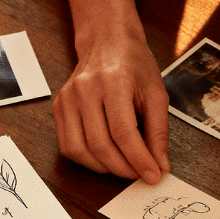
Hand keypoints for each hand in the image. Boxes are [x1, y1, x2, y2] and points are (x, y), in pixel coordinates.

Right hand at [54, 30, 169, 183]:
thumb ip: (159, 133)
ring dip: (104, 167)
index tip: (153, 176)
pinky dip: (86, 160)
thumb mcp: (156, 94)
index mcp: (113, 82)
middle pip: (100, 144)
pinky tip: (103, 157)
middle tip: (140, 175)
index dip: (139, 160)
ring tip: (123, 166)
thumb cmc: (134, 65)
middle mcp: (84, 89)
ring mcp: (67, 98)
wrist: (107, 42)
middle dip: (123, 168)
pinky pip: (67, 145)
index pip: (123, 133)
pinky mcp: (59, 107)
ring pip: (80, 150)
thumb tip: (160, 166)